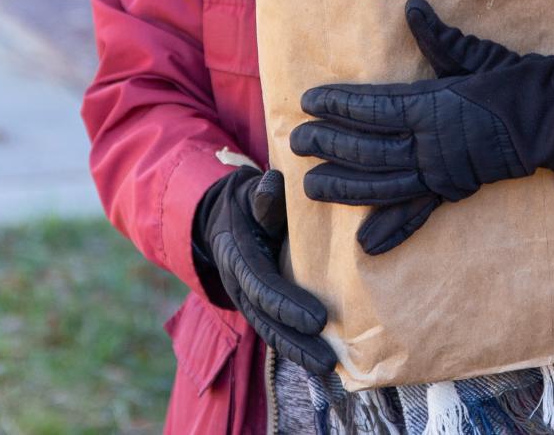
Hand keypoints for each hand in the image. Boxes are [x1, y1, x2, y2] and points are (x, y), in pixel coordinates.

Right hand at [191, 166, 334, 375]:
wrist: (224, 217)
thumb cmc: (246, 201)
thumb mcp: (249, 192)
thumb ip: (263, 195)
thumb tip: (273, 184)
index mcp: (237, 254)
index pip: (262, 285)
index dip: (287, 304)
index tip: (318, 320)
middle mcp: (238, 283)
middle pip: (266, 320)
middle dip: (296, 342)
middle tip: (328, 360)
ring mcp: (246, 299)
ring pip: (269, 332)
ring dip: (297, 353)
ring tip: (329, 369)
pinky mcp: (258, 307)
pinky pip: (274, 330)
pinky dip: (295, 348)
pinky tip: (321, 363)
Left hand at [290, 0, 553, 254]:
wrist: (552, 122)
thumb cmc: (513, 83)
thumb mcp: (475, 55)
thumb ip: (438, 38)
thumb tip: (412, 8)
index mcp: (434, 106)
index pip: (375, 107)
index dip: (340, 104)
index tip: (309, 100)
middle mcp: (431, 144)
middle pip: (370, 147)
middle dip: (329, 144)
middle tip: (296, 140)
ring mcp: (441, 172)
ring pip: (383, 184)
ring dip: (345, 187)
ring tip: (310, 186)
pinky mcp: (453, 190)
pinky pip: (418, 212)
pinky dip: (393, 229)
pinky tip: (366, 244)